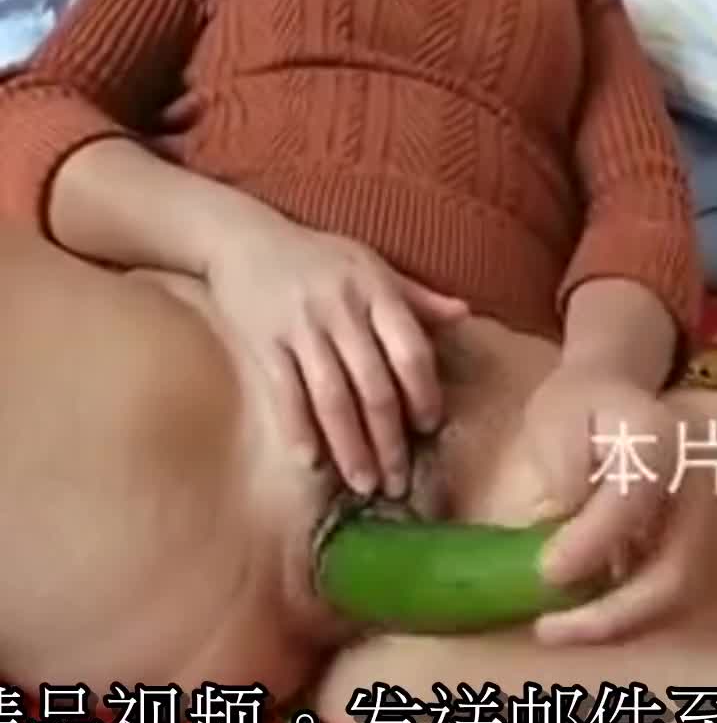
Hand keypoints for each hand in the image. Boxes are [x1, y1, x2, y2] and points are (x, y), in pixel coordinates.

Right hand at [203, 197, 466, 499]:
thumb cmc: (318, 257)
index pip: (410, 350)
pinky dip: (299, 429)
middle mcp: (342, 308)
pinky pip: (286, 392)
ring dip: (350, 447)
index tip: (429, 428)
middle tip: (398, 482)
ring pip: (332, 397)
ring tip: (363, 484)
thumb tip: (465, 314)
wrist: (245, 238)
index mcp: (376, 290)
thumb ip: (416, 297)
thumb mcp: (371, 266)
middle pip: (373, 385)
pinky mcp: (265, 341)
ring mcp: (301, 326)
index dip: (423, 393)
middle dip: (389, 440)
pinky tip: (311, 461)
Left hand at [522, 366, 712, 642]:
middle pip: (675, 571)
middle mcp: (698, 485)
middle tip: (549, 629)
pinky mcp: (696, 544)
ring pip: (678, 595)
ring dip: (621, 623)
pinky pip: (670, 592)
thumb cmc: (579, 407)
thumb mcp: (556, 417)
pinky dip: (629, 614)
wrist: (615, 394)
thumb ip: (563, 467)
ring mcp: (705, 520)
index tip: (545, 571)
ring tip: (559, 628)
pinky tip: (581, 618)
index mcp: (659, 440)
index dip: (590, 542)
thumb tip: (565, 524)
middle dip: (612, 614)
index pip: (632, 501)